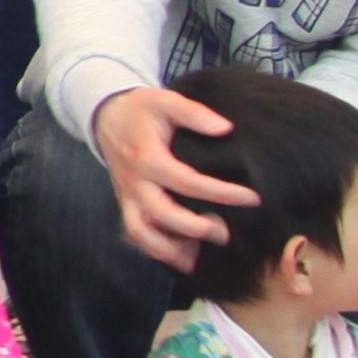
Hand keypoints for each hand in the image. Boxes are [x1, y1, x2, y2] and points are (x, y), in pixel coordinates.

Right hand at [90, 85, 254, 274]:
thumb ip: (195, 113)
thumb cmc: (141, 110)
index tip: (251, 199)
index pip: (187, 182)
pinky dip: (155, 249)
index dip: (221, 193)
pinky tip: (181, 254)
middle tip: (226, 233)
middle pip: (162, 214)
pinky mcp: (126, 203)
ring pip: (141, 232)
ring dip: (169, 249)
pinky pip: (135, 234)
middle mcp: (135, 182)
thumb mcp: (166, 100)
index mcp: (147, 157)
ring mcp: (127, 195)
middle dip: (195, 229)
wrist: (107, 116)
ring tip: (197, 258)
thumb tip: (225, 128)